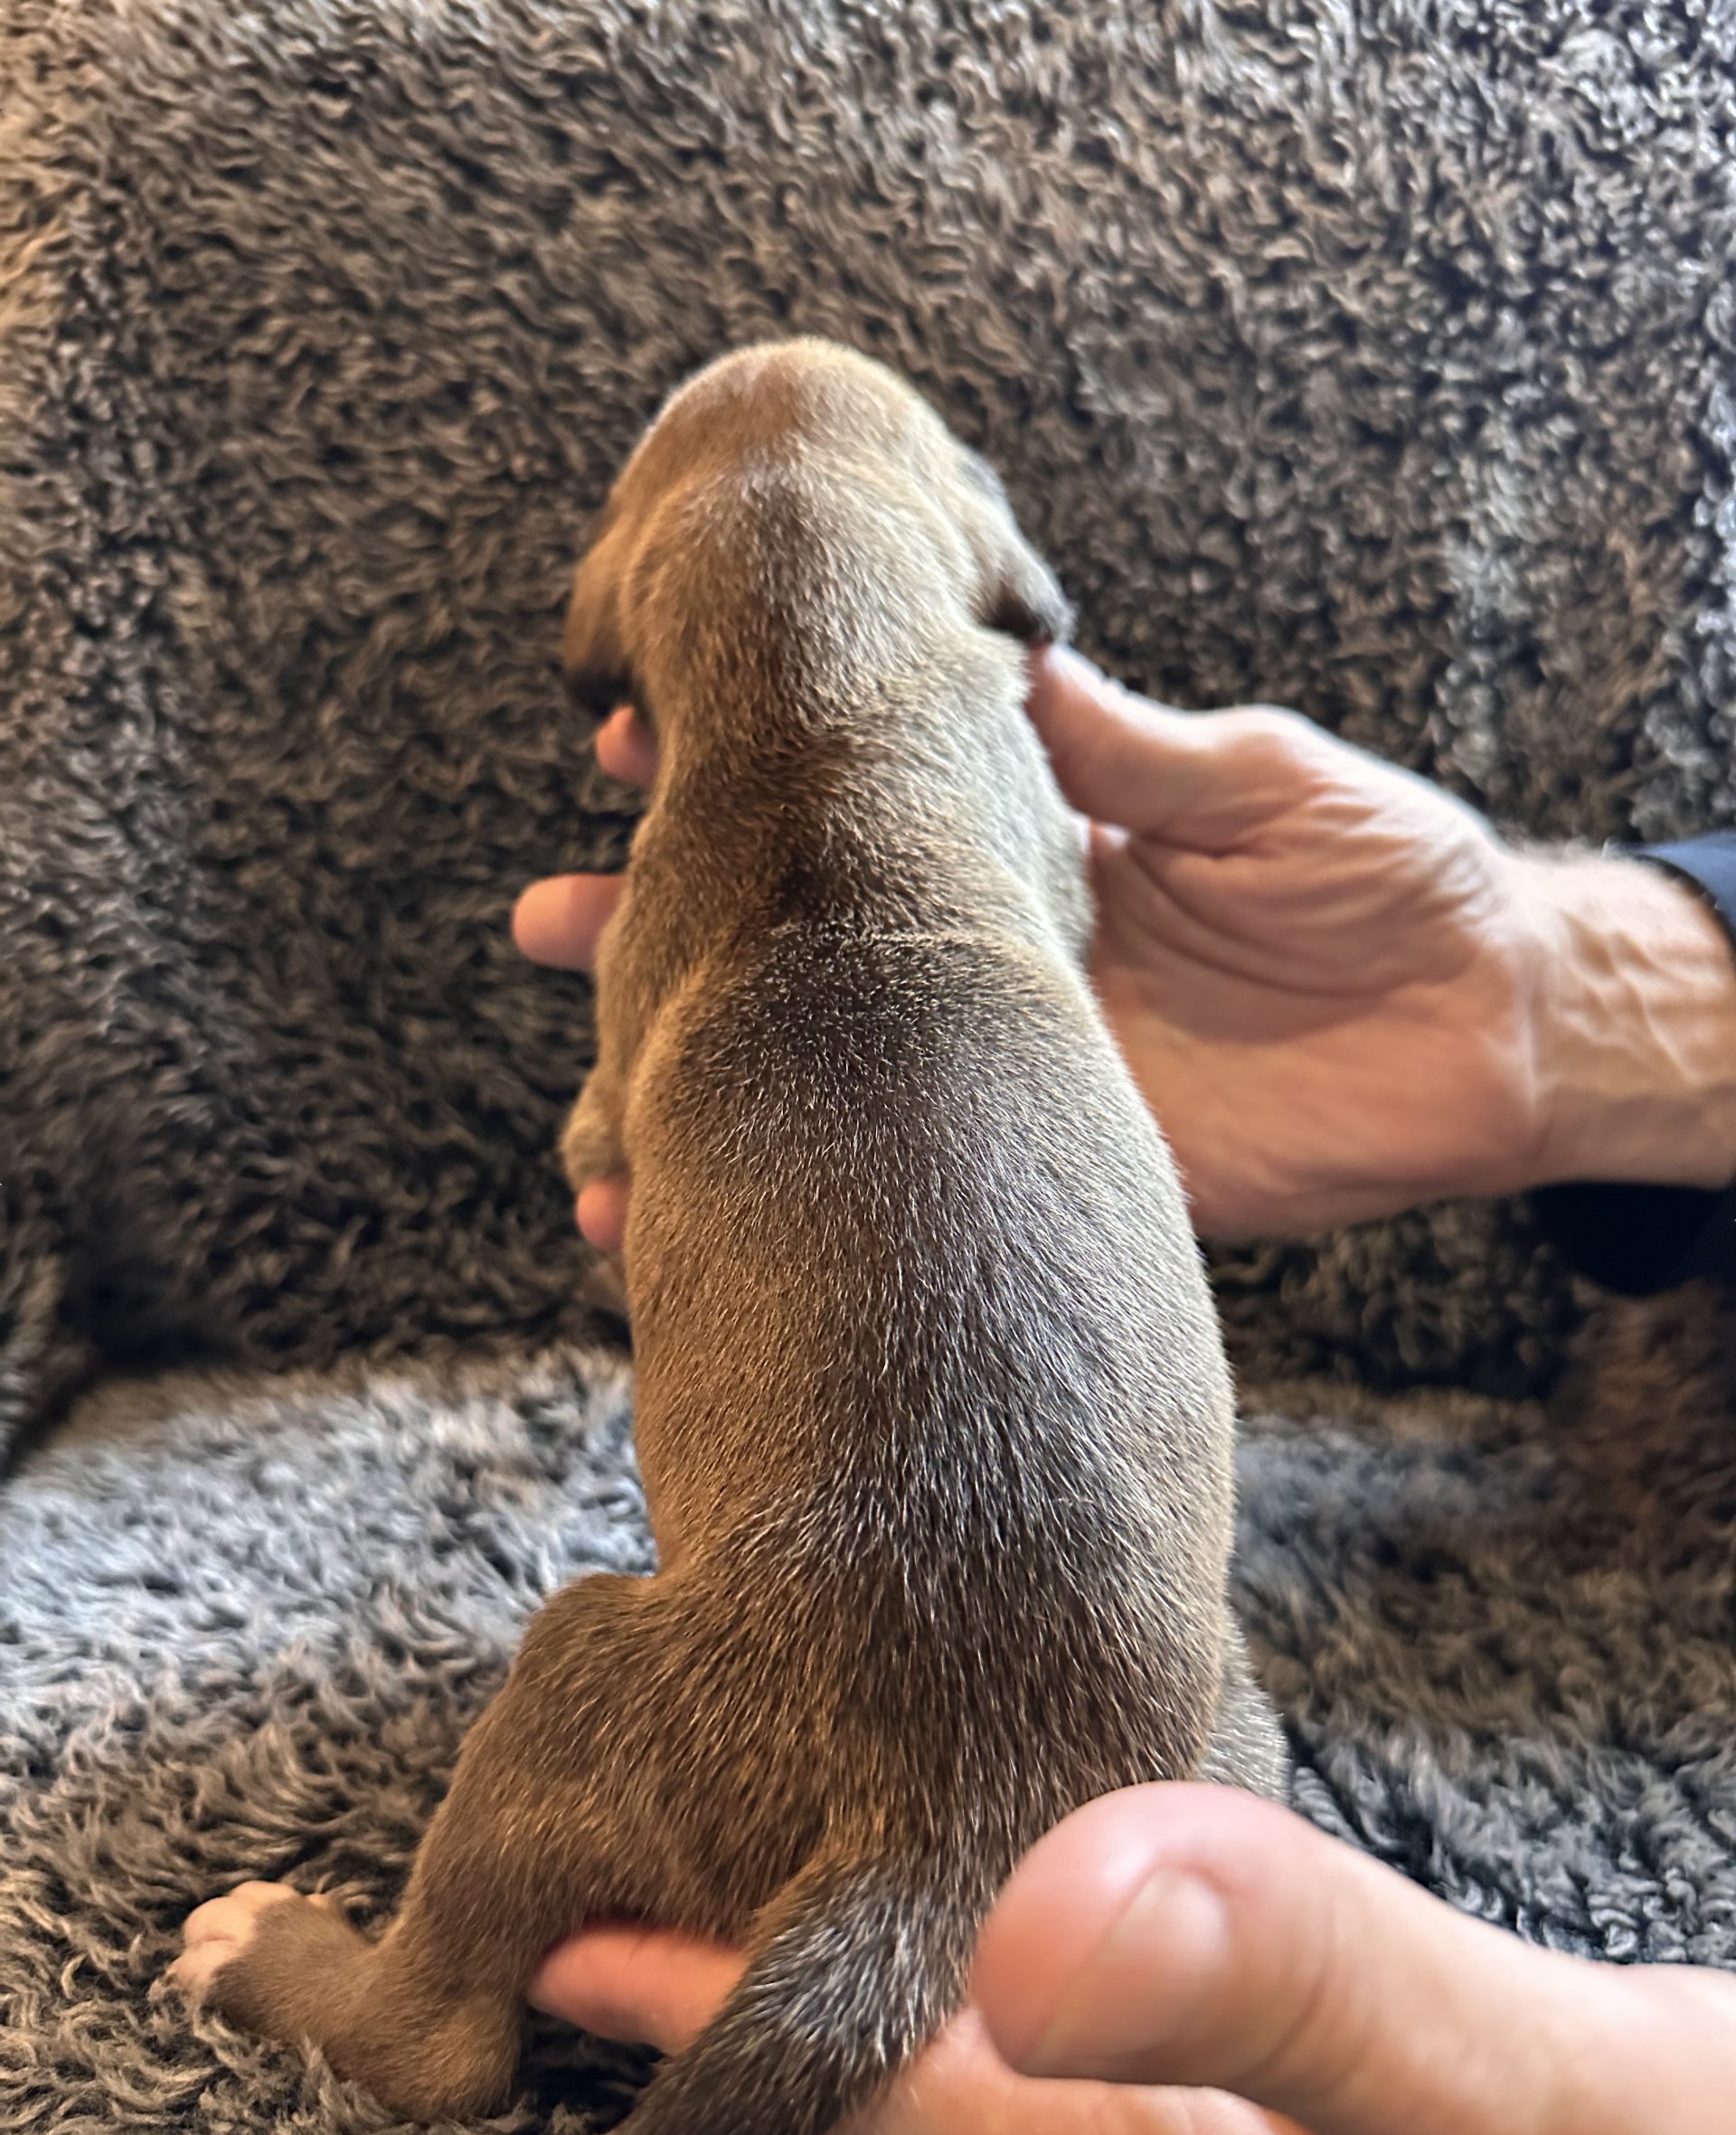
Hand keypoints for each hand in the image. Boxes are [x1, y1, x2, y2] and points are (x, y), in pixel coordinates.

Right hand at [515, 652, 1735, 1243]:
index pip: (856, 806)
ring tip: (591, 1118)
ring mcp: (1011, 1067)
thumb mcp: (1265, 782)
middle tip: (546, 928)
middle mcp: (993, 957)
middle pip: (804, 947)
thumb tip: (1011, 668)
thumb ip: (1134, 752)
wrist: (1489, 1029)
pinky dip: (814, 1210)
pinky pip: (911, 1188)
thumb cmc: (1393, 875)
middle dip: (665, 934)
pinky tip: (708, 1233)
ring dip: (710, 1085)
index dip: (748, 779)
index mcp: (1032, 845)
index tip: (626, 744)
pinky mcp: (1059, 1165)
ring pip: (831, 1078)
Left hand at [530, 1787, 1735, 2134]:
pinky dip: (1026, 1957)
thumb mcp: (1521, 2117)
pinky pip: (1107, 2054)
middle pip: (887, 2083)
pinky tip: (1041, 1898)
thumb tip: (1033, 1910)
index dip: (680, 2002)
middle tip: (593, 1867)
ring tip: (765, 1864)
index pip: (854, 2082)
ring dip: (865, 1973)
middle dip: (730, 1991)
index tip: (527, 1926)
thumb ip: (1295, 1996)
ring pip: (988, 2071)